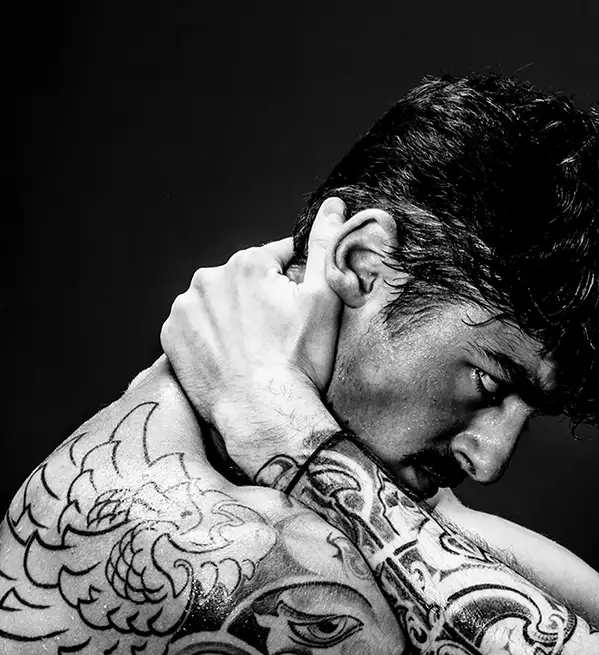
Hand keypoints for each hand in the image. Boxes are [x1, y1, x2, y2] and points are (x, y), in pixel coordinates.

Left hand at [160, 198, 346, 474]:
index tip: (304, 311)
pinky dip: (212, 337)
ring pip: (220, 302)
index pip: (280, 256)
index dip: (298, 281)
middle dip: (264, 297)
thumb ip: (327, 246)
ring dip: (237, 316)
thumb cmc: (300, 360)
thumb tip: (335, 205)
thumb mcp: (325, 299)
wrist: (263, 413)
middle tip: (284, 335)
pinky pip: (196, 327)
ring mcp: (184, 309)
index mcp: (246, 263)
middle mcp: (207, 278)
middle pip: (246, 279)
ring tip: (258, 349)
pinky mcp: (170, 338)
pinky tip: (234, 357)